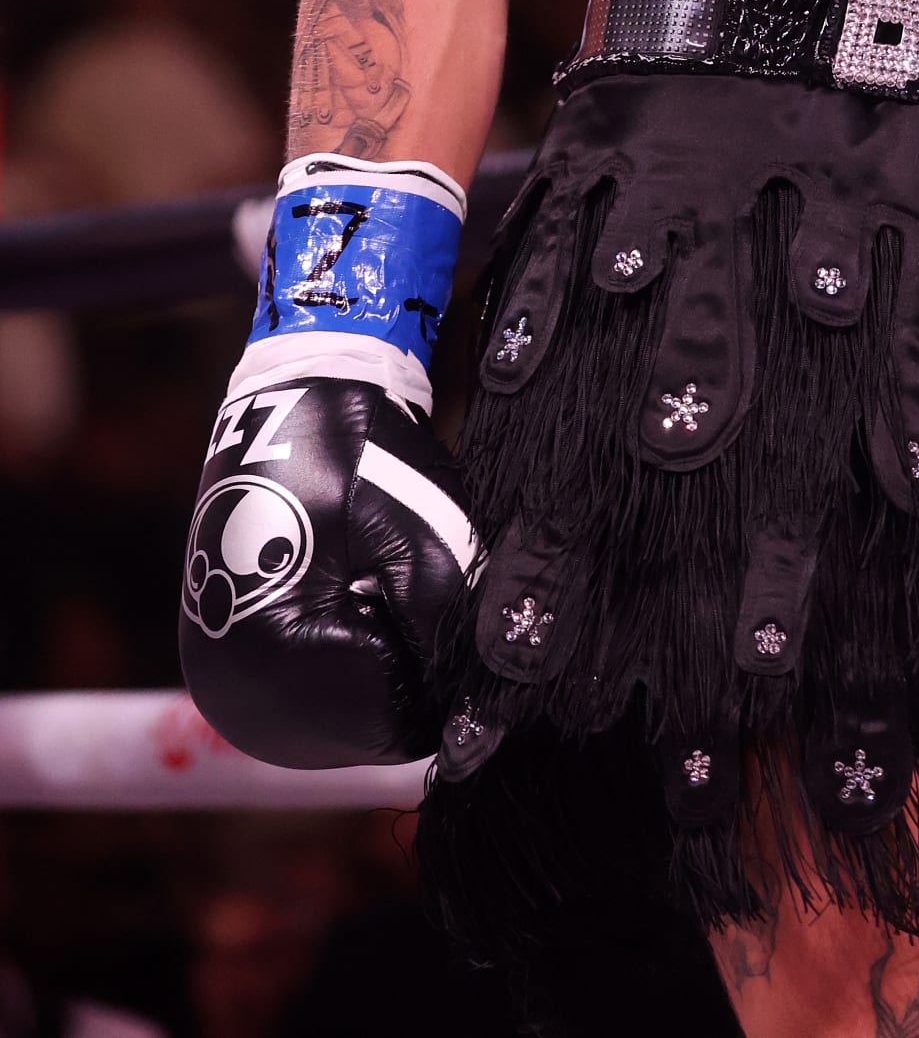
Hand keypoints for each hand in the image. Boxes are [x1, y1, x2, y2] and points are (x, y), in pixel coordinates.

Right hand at [180, 362, 478, 768]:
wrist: (291, 403)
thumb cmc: (358, 456)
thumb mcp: (418, 537)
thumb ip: (447, 630)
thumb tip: (478, 719)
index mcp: (271, 663)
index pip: (396, 717)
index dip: (436, 657)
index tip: (422, 580)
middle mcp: (234, 699)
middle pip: (371, 728)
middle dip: (410, 665)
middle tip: (397, 578)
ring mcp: (227, 693)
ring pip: (349, 722)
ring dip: (383, 668)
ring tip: (370, 582)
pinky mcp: (232, 678)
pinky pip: (316, 706)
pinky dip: (351, 665)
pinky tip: (348, 596)